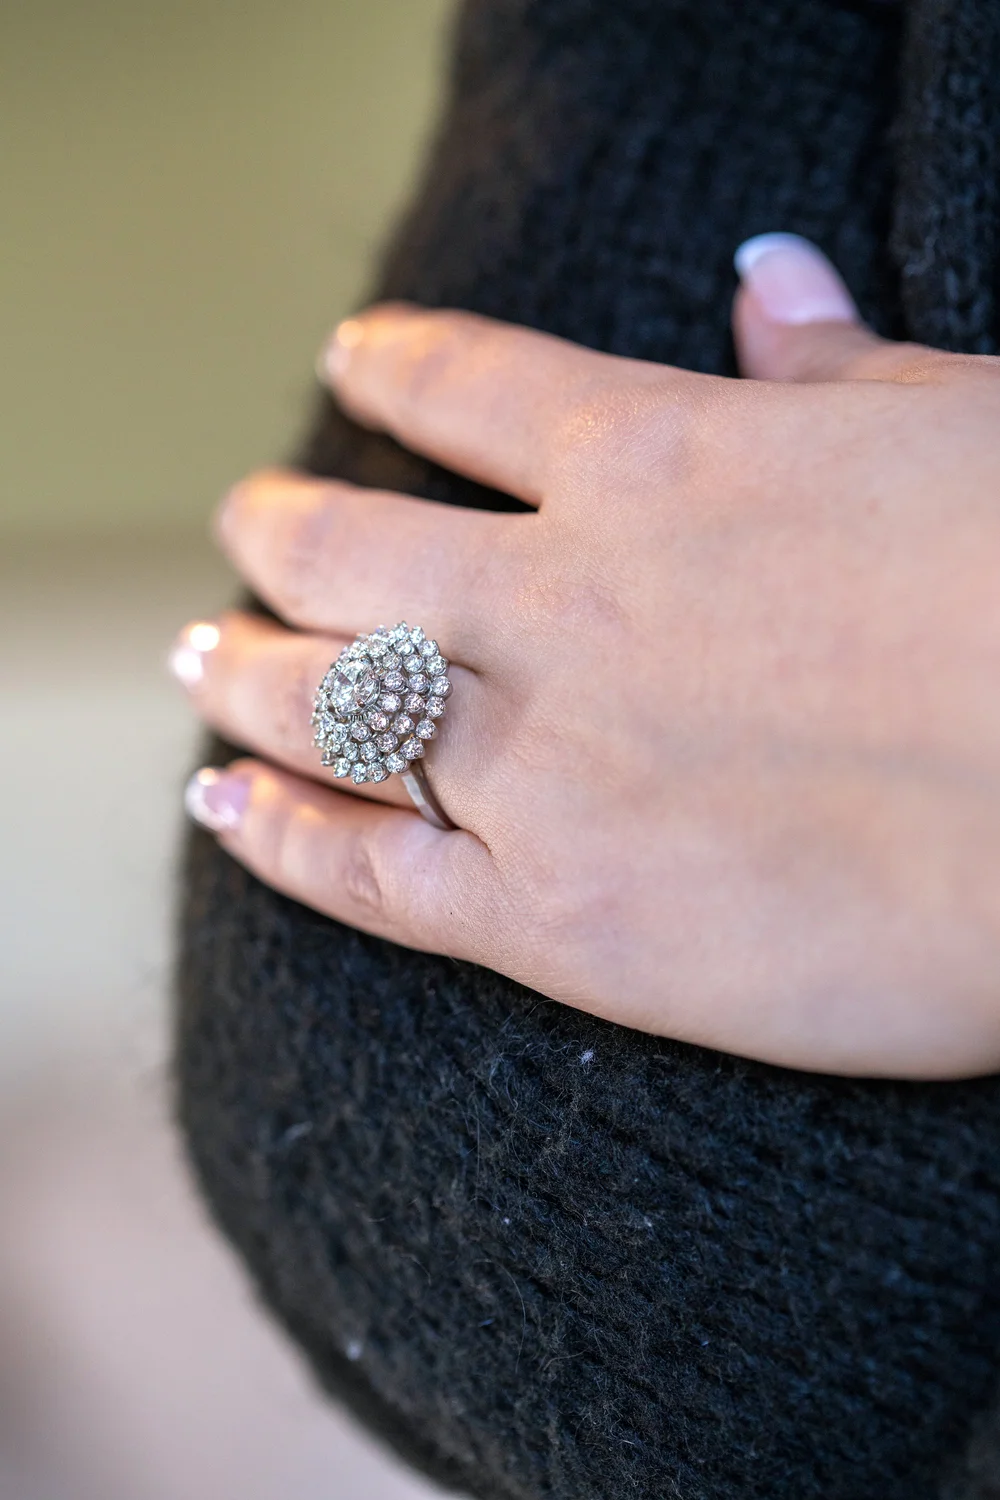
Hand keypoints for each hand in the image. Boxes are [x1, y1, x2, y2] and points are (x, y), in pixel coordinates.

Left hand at [173, 234, 999, 1078]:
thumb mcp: (966, 434)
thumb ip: (838, 370)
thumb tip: (768, 277)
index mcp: (667, 461)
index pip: (473, 384)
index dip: (393, 365)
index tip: (350, 361)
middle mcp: (568, 602)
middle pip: (351, 547)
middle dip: (281, 527)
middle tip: (246, 522)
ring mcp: (548, 765)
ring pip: (327, 704)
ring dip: (246, 671)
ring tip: (203, 655)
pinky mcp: (561, 922)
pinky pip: (370, 872)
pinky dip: (280, 836)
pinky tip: (222, 806)